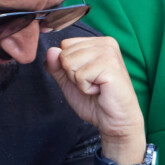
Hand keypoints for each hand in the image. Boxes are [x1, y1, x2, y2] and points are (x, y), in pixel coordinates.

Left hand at [46, 37, 145, 163]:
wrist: (114, 122)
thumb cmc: (94, 100)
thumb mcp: (68, 80)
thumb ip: (56, 65)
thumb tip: (50, 51)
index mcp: (96, 42)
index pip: (65, 44)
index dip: (68, 65)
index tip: (86, 76)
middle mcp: (104, 43)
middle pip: (65, 53)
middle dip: (73, 74)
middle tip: (92, 83)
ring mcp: (108, 52)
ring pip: (69, 63)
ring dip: (79, 81)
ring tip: (96, 86)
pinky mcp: (110, 65)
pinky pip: (80, 75)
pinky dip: (86, 88)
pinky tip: (100, 90)